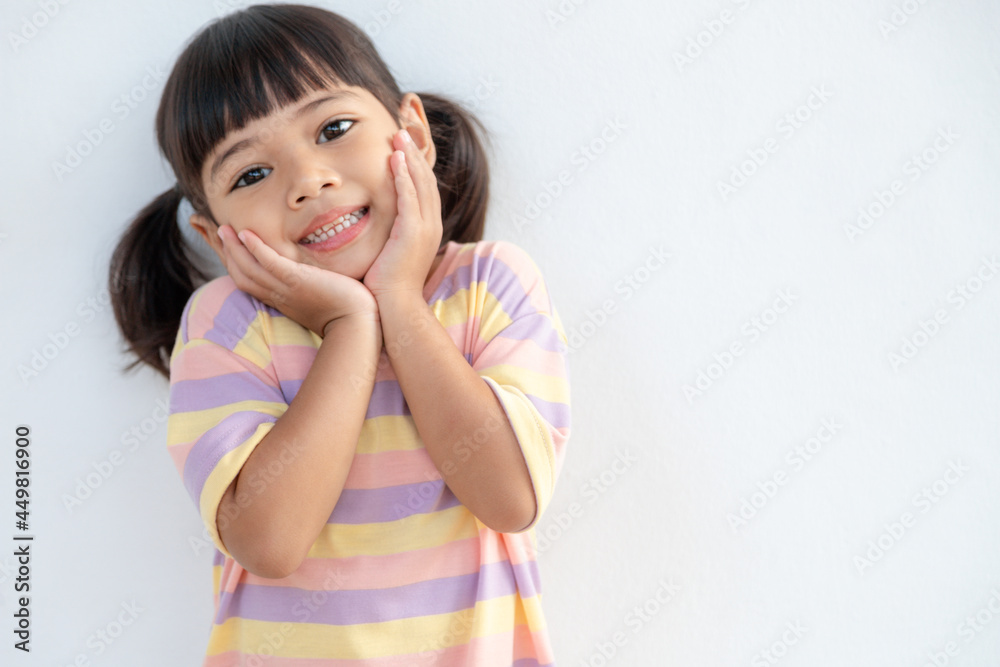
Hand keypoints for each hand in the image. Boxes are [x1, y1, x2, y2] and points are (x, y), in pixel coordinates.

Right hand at [216, 225, 378, 336]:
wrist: (356, 324)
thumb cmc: (345, 312)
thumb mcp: (318, 299)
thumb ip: (307, 288)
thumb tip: (311, 276)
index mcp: (280, 300)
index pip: (250, 281)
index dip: (234, 263)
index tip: (226, 247)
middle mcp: (278, 296)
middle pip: (241, 275)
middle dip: (226, 253)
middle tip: (217, 231)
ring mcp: (285, 290)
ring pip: (249, 269)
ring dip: (234, 248)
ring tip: (224, 229)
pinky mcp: (297, 282)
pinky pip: (270, 264)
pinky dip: (255, 249)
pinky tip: (245, 234)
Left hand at [362, 129, 442, 300]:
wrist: (396, 307)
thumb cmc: (388, 285)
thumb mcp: (391, 253)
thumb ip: (389, 235)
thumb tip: (376, 225)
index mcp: (428, 229)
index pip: (424, 189)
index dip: (416, 166)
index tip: (404, 148)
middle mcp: (431, 225)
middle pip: (427, 181)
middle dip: (415, 155)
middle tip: (403, 132)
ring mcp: (425, 229)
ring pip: (421, 184)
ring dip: (410, 159)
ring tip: (399, 137)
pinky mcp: (413, 233)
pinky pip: (410, 198)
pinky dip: (404, 177)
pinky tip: (395, 159)